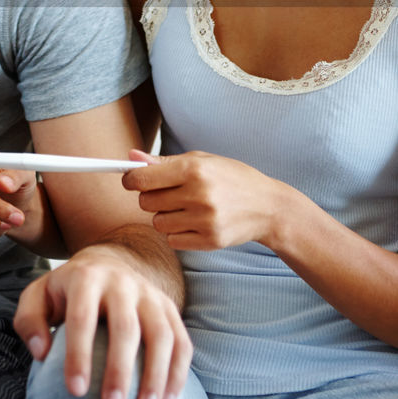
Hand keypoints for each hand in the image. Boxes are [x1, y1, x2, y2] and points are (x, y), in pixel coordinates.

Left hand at [13, 244, 191, 398]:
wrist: (108, 263)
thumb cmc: (67, 292)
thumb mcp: (39, 296)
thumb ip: (29, 321)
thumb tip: (42, 352)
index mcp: (86, 277)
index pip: (82, 318)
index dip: (79, 355)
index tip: (75, 391)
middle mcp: (122, 282)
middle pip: (126, 327)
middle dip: (119, 369)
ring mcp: (150, 294)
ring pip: (161, 334)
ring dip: (156, 374)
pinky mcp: (170, 308)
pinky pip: (182, 342)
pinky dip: (178, 373)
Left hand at [123, 149, 284, 249]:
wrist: (268, 207)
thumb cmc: (232, 178)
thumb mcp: (202, 160)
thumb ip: (164, 162)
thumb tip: (131, 157)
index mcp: (193, 169)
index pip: (142, 178)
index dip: (130, 179)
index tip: (131, 180)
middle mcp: (198, 194)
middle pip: (145, 202)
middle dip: (150, 198)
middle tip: (168, 194)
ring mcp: (204, 220)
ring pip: (157, 223)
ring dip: (164, 216)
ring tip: (185, 208)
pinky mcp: (209, 241)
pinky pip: (172, 240)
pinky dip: (177, 233)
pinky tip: (194, 223)